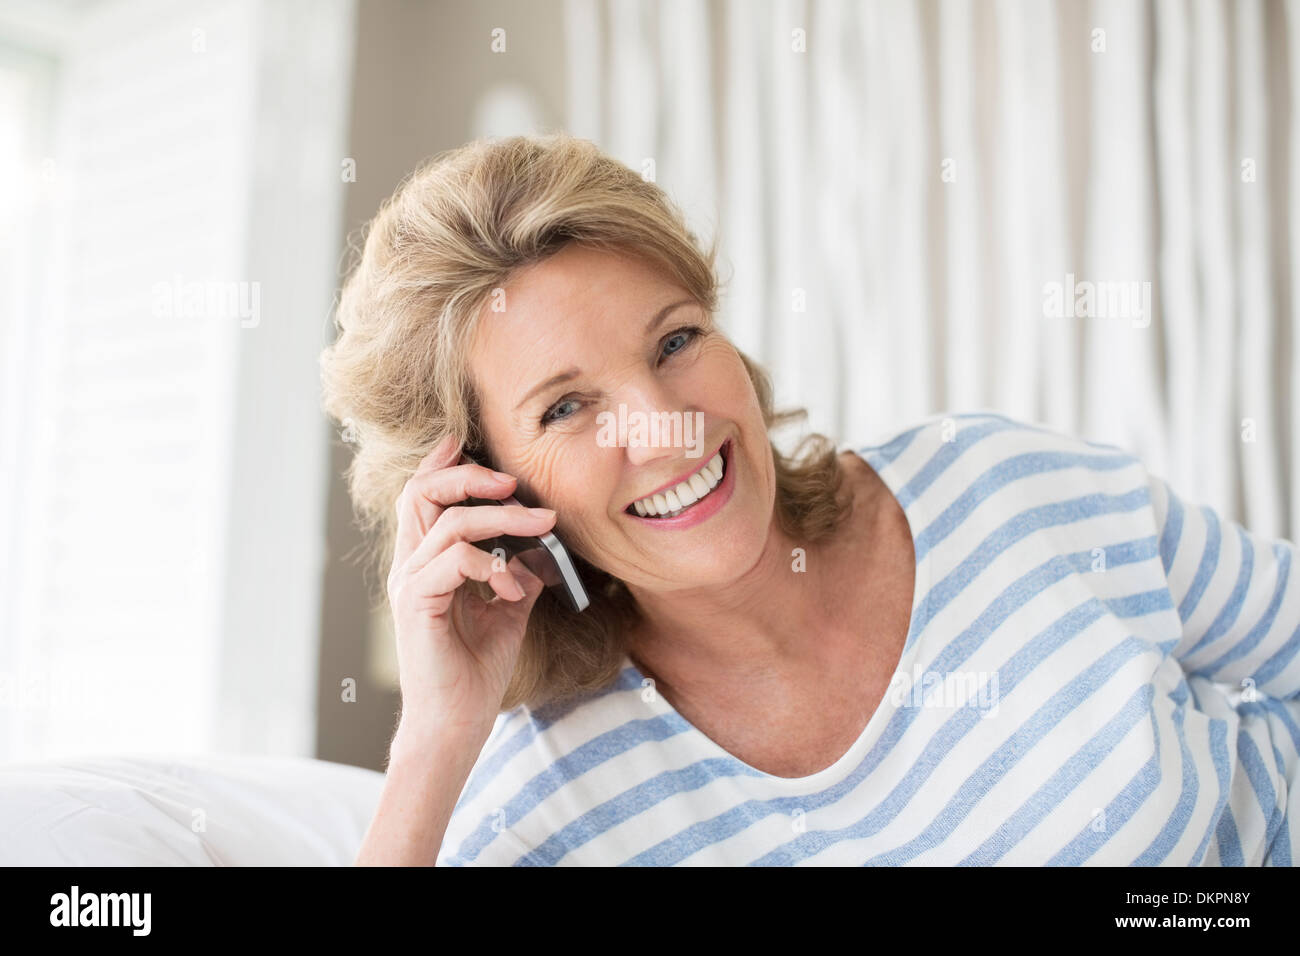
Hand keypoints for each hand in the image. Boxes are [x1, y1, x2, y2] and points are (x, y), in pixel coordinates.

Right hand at [385, 435, 555, 739]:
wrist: (456, 722)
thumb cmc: (474, 671)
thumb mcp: (507, 611)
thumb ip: (515, 573)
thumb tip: (540, 547)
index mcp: (425, 562)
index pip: (421, 496)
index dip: (441, 463)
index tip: (466, 442)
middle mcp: (410, 566)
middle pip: (421, 492)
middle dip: (470, 475)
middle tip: (513, 482)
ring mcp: (409, 583)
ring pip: (451, 522)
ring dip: (504, 520)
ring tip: (542, 528)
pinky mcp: (417, 603)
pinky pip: (454, 559)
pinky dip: (493, 565)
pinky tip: (514, 590)